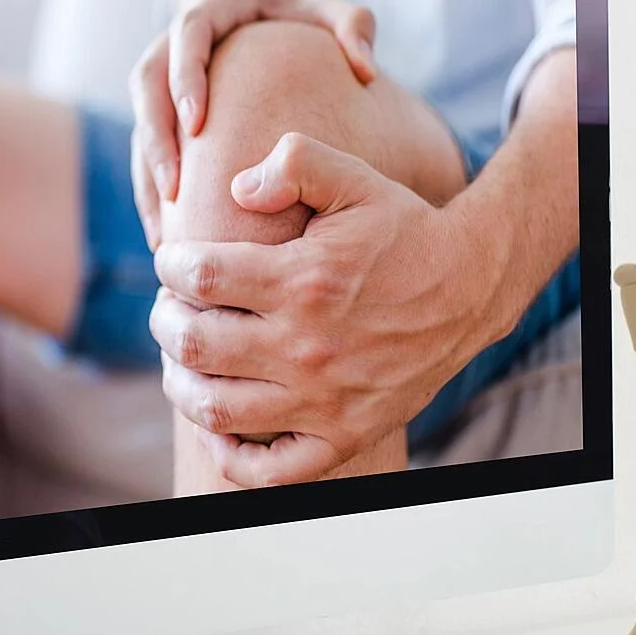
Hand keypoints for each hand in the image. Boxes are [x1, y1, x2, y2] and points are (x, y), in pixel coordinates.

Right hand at [128, 0, 376, 248]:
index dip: (186, 78)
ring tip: (166, 231)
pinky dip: (153, 193)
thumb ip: (353, 26)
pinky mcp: (158, 111)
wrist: (252, 10)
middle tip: (175, 188)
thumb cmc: (295, 14)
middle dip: (156, 138)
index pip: (188, 35)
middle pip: (147, 85)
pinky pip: (145, 152)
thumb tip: (366, 69)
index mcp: (211, 10)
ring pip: (140, 126)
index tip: (196, 122)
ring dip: (148, 177)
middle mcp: (174, 41)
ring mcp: (161, 77)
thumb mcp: (327, 10)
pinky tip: (169, 235)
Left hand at [150, 134, 502, 486]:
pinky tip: (221, 427)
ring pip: (214, 408)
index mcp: (304, 280)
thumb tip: (236, 188)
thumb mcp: (355, 178)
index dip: (170, 263)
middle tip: (170, 307)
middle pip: (193, 342)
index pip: (198, 275)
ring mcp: (324, 400)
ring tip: (184, 359)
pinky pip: (269, 470)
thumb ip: (294, 164)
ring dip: (180, 382)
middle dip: (164, 319)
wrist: (471, 288)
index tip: (174, 260)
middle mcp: (308, 346)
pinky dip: (232, 456)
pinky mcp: (344, 435)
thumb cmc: (403, 232)